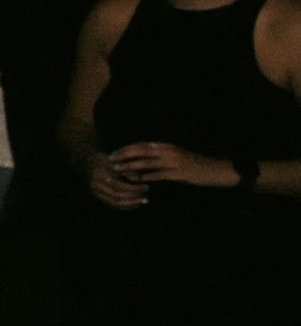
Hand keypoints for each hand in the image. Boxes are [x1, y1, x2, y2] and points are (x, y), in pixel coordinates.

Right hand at [82, 148, 147, 209]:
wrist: (91, 161)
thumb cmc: (109, 160)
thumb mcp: (119, 161)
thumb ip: (128, 170)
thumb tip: (139, 179)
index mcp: (101, 174)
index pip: (120, 185)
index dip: (134, 188)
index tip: (146, 186)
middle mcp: (96, 184)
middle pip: (117, 195)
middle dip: (134, 196)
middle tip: (146, 194)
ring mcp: (96, 191)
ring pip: (115, 202)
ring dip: (131, 203)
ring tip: (143, 201)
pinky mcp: (98, 196)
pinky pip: (113, 204)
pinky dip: (125, 206)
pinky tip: (136, 204)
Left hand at [106, 141, 233, 188]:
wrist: (215, 170)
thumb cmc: (193, 164)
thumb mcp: (175, 156)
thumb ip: (160, 155)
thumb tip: (141, 158)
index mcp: (167, 146)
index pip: (142, 145)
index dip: (126, 149)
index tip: (113, 153)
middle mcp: (169, 151)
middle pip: (141, 151)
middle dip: (124, 155)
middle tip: (110, 160)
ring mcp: (174, 162)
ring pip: (147, 163)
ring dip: (131, 167)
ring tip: (118, 171)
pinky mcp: (179, 173)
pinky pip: (158, 175)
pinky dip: (146, 178)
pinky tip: (136, 181)